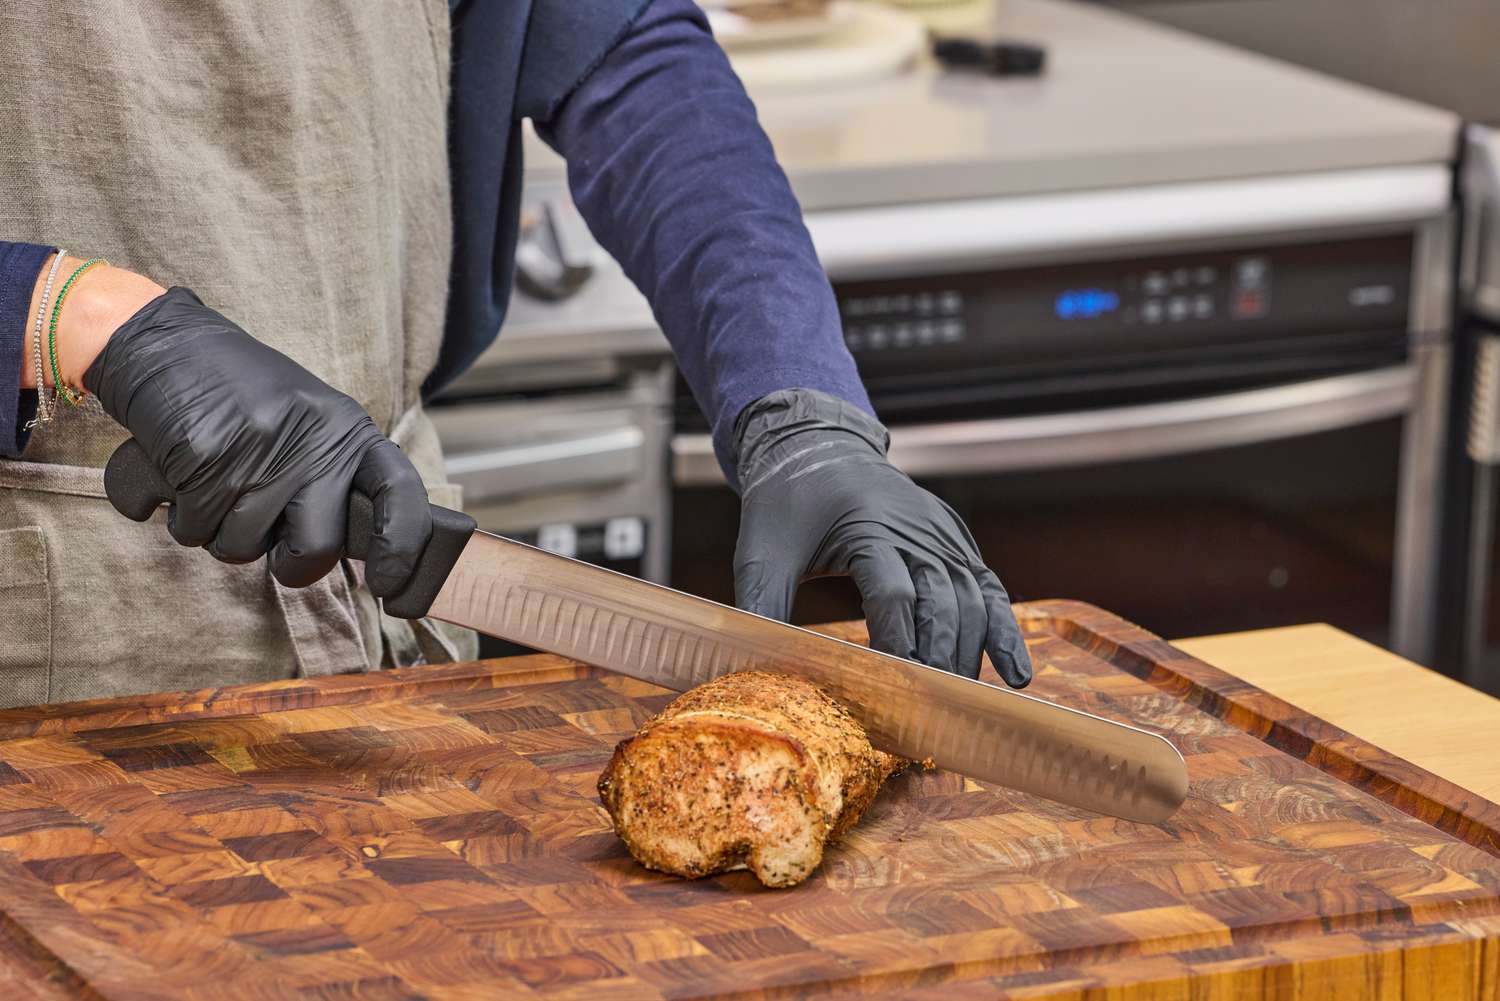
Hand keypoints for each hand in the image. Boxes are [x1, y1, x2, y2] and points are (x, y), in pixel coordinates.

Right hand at [83, 287, 430, 594]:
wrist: (169, 346)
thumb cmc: (245, 396)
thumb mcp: (312, 422)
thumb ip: (335, 477)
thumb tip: (361, 551)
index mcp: (348, 433)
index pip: (401, 494)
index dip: (403, 548)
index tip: (389, 584)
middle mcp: (312, 444)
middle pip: (316, 550)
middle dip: (287, 563)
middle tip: (270, 542)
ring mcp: (258, 453)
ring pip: (242, 549)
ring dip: (220, 532)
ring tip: (217, 483)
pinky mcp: (202, 460)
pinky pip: (192, 530)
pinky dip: (180, 516)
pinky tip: (184, 476)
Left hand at [731, 389, 1031, 685]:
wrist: (819, 448)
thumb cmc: (787, 504)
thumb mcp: (761, 550)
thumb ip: (761, 605)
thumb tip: (754, 666)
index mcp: (868, 527)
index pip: (892, 592)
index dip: (894, 642)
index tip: (889, 688)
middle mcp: (915, 529)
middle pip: (941, 602)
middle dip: (937, 660)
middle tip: (927, 712)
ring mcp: (941, 535)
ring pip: (972, 600)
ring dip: (968, 653)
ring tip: (957, 703)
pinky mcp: (955, 543)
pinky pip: (988, 588)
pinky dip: (1004, 631)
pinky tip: (1014, 675)